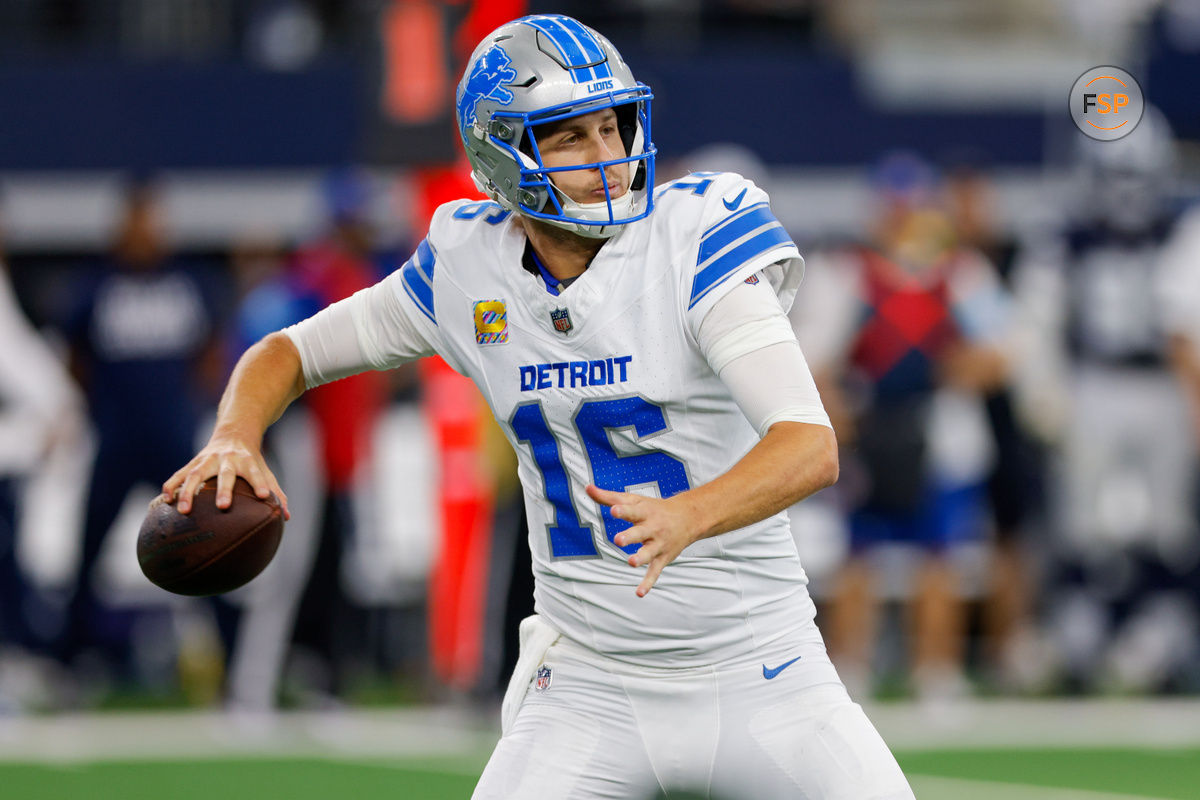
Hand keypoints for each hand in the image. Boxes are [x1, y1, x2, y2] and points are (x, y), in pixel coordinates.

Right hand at [161, 435, 288, 518]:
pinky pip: (179, 474)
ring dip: (188, 491)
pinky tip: (165, 500)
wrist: (234, 433)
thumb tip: (286, 517)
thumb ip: (277, 493)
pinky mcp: (193, 462)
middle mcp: (228, 459)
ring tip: (183, 510)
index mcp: (248, 462)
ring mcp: (208, 460)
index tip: (265, 496)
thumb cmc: (252, 460)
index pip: (256, 473)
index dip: (260, 483)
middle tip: (223, 506)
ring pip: (195, 474)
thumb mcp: (266, 471)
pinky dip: (171, 486)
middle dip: (224, 490)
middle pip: (225, 474)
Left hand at [585, 485, 700, 596]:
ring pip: (649, 553)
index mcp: (644, 513)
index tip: (613, 510)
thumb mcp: (634, 499)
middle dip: (630, 536)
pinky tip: (639, 593)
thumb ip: (609, 497)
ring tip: (631, 562)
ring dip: (640, 558)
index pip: (632, 511)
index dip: (623, 511)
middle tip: (619, 539)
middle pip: (640, 532)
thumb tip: (588, 488)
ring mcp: (658, 544)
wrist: (689, 518)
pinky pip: (654, 572)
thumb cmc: (655, 508)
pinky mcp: (662, 558)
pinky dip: (648, 583)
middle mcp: (653, 528)